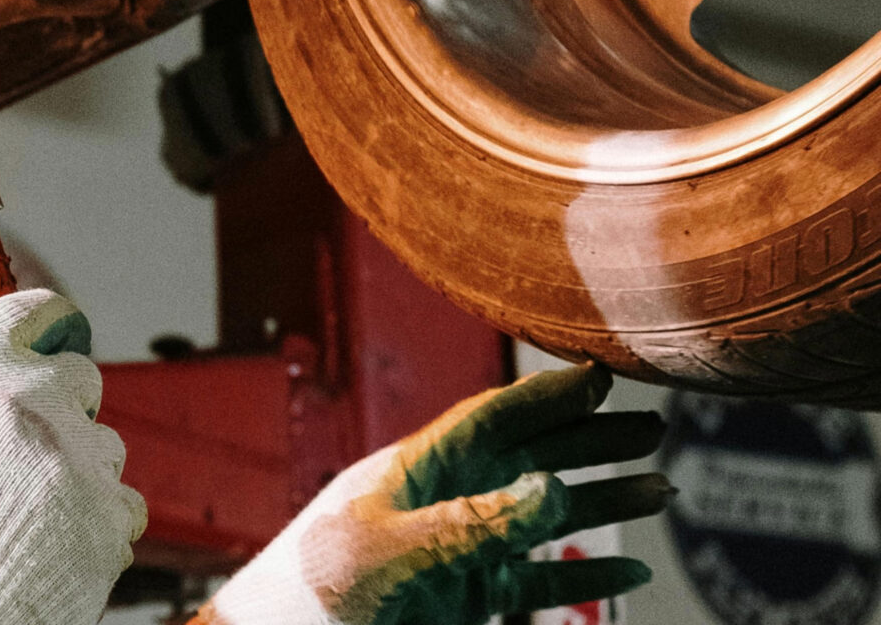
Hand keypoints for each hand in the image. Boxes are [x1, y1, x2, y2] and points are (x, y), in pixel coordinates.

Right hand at [0, 289, 146, 624]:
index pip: (30, 311)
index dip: (49, 320)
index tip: (57, 330)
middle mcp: (27, 405)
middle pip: (80, 377)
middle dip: (64, 407)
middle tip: (32, 451)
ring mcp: (75, 462)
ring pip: (104, 444)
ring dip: (80, 471)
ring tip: (33, 519)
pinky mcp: (108, 519)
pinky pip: (123, 504)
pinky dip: (99, 524)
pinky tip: (56, 549)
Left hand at [201, 364, 668, 624]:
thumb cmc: (310, 591)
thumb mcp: (389, 552)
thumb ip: (469, 523)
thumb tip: (548, 484)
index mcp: (414, 471)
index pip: (490, 418)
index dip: (545, 394)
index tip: (603, 372)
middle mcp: (441, 501)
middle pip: (527, 457)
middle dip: (588, 438)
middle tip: (653, 426)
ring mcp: (454, 550)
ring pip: (540, 516)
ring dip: (598, 501)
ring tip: (658, 489)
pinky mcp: (461, 597)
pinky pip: (533, 576)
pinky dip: (581, 571)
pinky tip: (627, 567)